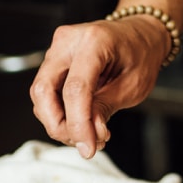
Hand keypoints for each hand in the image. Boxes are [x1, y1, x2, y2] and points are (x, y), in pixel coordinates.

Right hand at [29, 17, 167, 158]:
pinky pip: (47, 90)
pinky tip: (81, 121)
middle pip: (44, 90)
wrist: (140, 35)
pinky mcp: (54, 58)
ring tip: (88, 133)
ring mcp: (58, 47)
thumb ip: (106, 108)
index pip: (75, 88)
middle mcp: (69, 40)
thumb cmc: (141, 53)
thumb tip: (89, 134)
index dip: (78, 124)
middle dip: (59, 125)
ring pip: (41, 93)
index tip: (88, 147)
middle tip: (84, 143)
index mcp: (95, 40)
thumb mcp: (133, 85)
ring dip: (59, 121)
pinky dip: (59, 111)